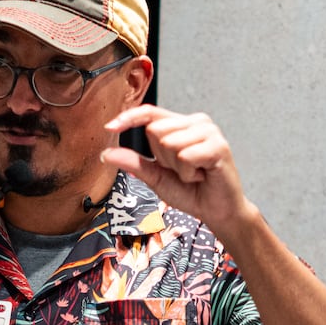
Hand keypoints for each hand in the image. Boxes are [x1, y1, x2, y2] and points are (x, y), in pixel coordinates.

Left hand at [102, 105, 257, 239]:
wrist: (217, 211)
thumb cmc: (190, 192)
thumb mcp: (156, 177)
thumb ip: (134, 163)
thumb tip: (106, 154)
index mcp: (180, 125)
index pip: (150, 113)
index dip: (129, 118)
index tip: (109, 127)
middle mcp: (195, 122)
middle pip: (156, 131)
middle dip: (163, 158)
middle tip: (183, 170)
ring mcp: (209, 131)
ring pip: (170, 144)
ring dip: (178, 168)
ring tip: (195, 173)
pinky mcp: (219, 145)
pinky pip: (186, 156)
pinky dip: (190, 173)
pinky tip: (203, 176)